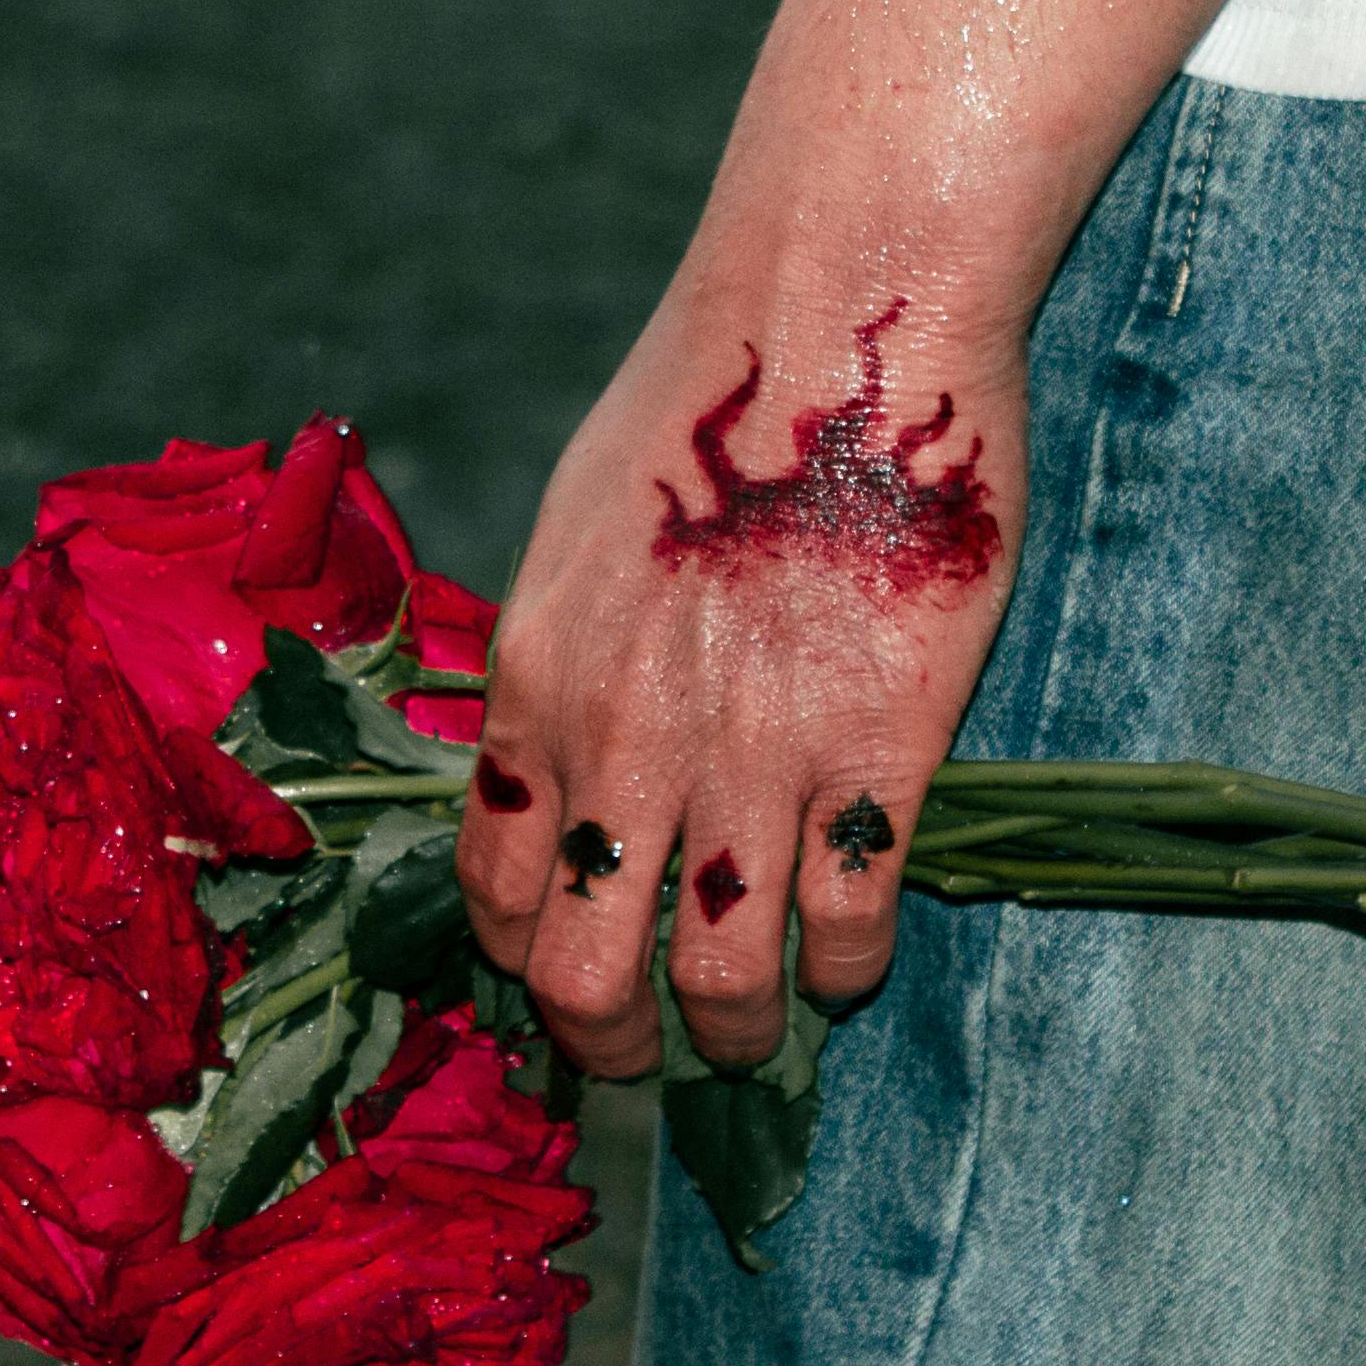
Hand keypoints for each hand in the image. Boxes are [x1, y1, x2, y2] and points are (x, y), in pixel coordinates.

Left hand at [456, 289, 1024, 1076]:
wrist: (832, 313)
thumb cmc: (710, 398)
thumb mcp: (578, 528)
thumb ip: (564, 654)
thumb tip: (561, 738)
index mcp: (534, 684)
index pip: (491, 891)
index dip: (522, 961)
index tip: (565, 976)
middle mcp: (621, 744)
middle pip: (581, 979)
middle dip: (614, 1046)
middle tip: (655, 1051)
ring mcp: (748, 759)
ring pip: (717, 982)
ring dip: (736, 1029)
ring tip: (761, 1024)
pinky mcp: (874, 753)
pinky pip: (848, 924)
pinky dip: (848, 968)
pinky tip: (853, 954)